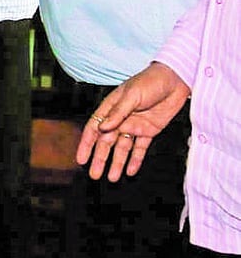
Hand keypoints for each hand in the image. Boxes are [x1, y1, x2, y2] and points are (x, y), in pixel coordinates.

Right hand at [75, 62, 190, 181]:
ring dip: (117, 162)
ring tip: (112, 178)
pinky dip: (135, 160)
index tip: (81, 159)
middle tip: (94, 174)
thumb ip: (118, 113)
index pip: (95, 128)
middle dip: (100, 158)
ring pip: (122, 148)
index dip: (87, 144)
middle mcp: (121, 118)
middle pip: (107, 142)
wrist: (176, 80)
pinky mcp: (149, 131)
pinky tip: (130, 171)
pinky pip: (140, 148)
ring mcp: (135, 126)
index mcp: (111, 107)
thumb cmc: (150, 81)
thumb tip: (103, 129)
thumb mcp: (132, 95)